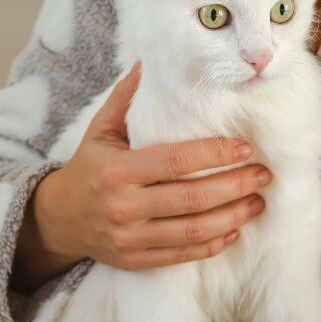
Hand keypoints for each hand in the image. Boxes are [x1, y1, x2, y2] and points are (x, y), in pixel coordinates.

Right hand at [12, 62, 272, 289]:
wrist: (57, 219)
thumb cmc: (87, 168)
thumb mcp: (99, 131)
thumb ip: (126, 98)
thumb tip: (151, 61)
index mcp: (117, 170)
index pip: (175, 161)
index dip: (214, 155)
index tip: (245, 149)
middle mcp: (123, 206)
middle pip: (192, 198)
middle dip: (235, 186)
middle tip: (263, 175)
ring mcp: (130, 237)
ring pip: (193, 230)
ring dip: (233, 217)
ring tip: (257, 203)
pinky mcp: (136, 260)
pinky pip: (183, 255)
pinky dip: (212, 244)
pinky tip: (233, 231)